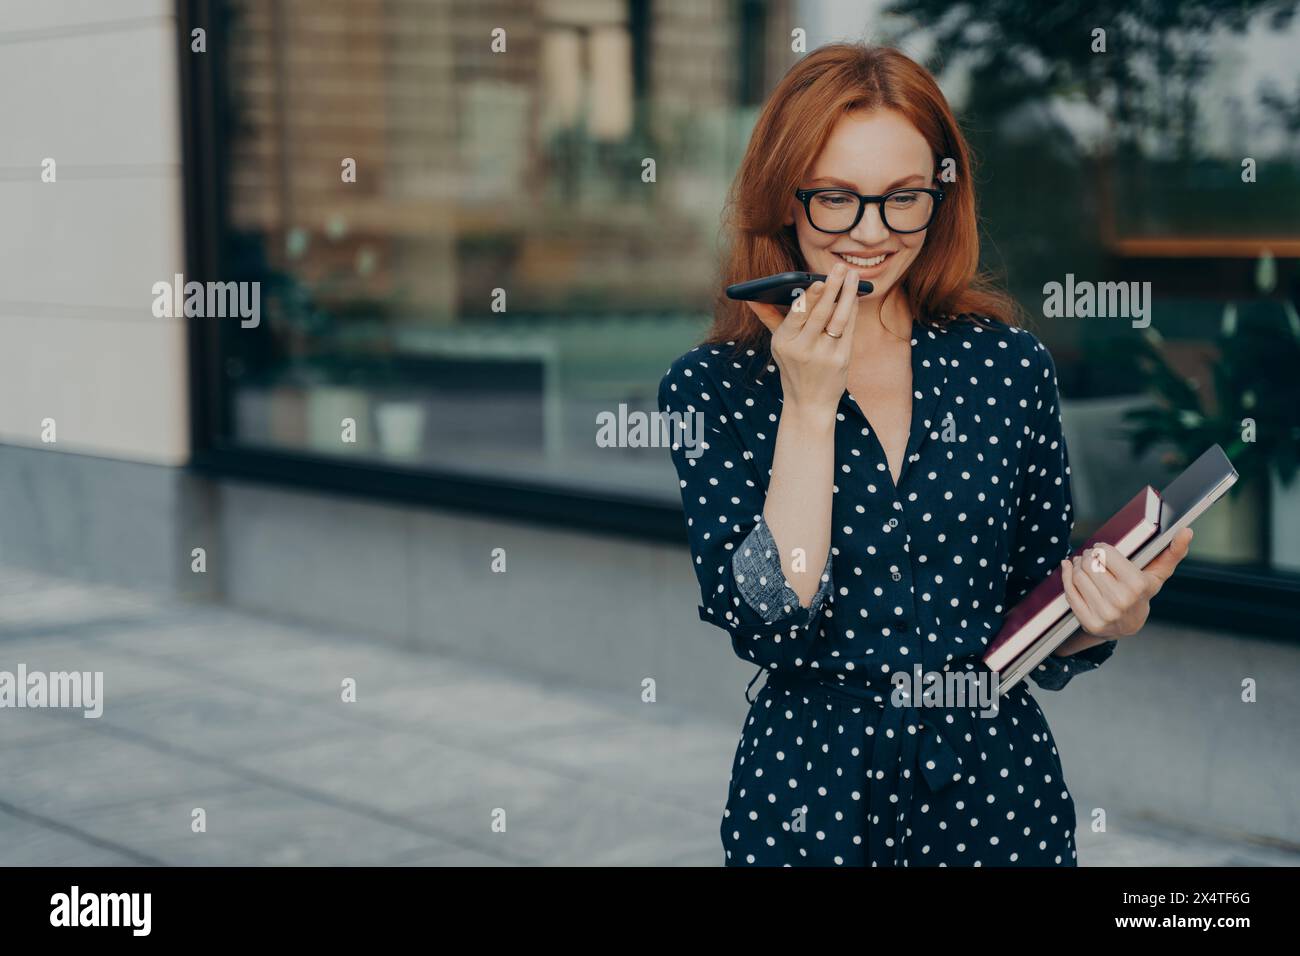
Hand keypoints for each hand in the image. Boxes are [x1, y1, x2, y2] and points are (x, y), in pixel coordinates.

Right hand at [744, 262, 859, 412]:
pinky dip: (852, 310)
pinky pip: (848, 328)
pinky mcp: (841, 359)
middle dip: (832, 287)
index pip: (797, 315)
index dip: (810, 298)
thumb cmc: (793, 367)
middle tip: (839, 268)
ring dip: (847, 294)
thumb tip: (751, 297)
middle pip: (821, 313)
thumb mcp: (778, 345)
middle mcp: (803, 349)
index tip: (818, 281)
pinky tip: (854, 296)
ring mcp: (824, 355)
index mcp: (784, 342)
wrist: (809, 402)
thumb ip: (769, 317)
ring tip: (852, 276)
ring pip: (838, 318)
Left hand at [1060, 528, 1192, 638]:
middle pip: (1089, 564)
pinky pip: (1069, 592)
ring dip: (1076, 565)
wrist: (1128, 625)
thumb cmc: (1142, 592)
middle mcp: (1121, 601)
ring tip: (1082, 564)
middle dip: (1087, 556)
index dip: (1101, 548)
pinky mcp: (1089, 622)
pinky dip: (1066, 576)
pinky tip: (1070, 570)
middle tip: (1089, 556)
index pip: (1106, 554)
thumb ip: (1173, 552)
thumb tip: (1187, 531)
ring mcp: (1104, 613)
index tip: (1101, 548)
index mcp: (1138, 585)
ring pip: (1078, 576)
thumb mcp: (1158, 574)